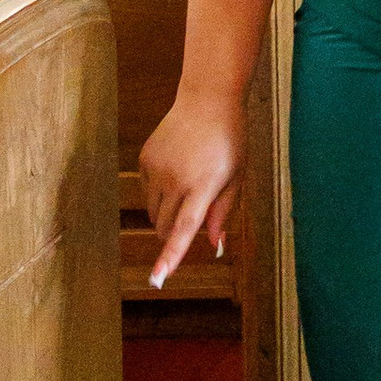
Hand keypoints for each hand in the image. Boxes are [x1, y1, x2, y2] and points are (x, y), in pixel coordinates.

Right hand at [140, 91, 243, 287]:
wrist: (207, 100)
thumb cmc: (229, 141)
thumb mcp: (236, 176)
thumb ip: (223, 211)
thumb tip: (215, 243)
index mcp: (203, 186)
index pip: (183, 230)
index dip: (171, 257)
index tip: (157, 279)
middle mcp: (175, 179)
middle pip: (165, 227)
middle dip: (175, 232)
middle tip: (195, 211)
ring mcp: (156, 169)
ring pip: (153, 212)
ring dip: (167, 212)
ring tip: (189, 185)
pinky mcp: (144, 159)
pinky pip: (146, 191)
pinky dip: (159, 192)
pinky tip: (177, 169)